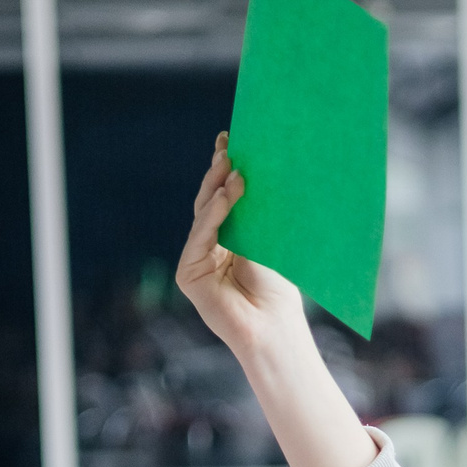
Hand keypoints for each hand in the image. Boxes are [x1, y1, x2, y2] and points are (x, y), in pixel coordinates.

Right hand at [168, 135, 378, 466]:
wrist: (273, 329)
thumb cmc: (279, 290)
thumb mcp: (270, 239)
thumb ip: (257, 211)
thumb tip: (254, 169)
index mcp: (231, 236)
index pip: (225, 196)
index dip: (226, 168)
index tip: (235, 138)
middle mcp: (210, 245)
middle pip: (210, 201)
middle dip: (218, 171)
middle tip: (229, 144)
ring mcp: (196, 258)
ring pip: (203, 215)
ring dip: (218, 191)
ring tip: (235, 170)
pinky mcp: (187, 274)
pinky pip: (199, 237)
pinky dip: (212, 217)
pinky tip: (225, 198)